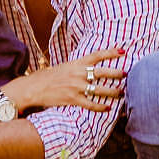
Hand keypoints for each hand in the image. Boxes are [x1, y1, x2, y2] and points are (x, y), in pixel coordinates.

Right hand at [8, 48, 124, 111]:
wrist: (31, 89)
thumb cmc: (45, 78)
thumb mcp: (61, 68)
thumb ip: (74, 68)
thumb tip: (85, 69)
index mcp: (75, 64)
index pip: (97, 55)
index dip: (111, 52)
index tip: (123, 51)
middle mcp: (78, 74)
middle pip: (103, 72)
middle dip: (117, 73)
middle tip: (126, 74)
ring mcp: (76, 87)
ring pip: (101, 89)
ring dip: (113, 92)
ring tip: (121, 93)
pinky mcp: (73, 99)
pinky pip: (92, 104)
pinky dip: (101, 107)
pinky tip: (107, 108)